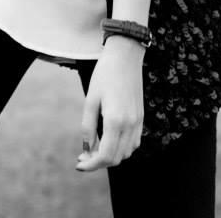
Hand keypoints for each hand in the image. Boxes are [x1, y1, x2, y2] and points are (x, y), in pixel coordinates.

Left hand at [75, 36, 144, 172]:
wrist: (125, 55)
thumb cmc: (104, 74)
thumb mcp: (90, 99)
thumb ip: (88, 127)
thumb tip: (86, 149)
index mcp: (115, 120)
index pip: (105, 156)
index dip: (91, 165)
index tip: (79, 164)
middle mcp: (130, 124)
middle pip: (116, 158)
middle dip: (99, 162)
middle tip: (84, 155)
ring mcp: (138, 121)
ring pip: (127, 153)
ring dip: (111, 156)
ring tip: (95, 147)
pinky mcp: (141, 117)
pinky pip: (134, 142)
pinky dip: (122, 148)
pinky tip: (110, 139)